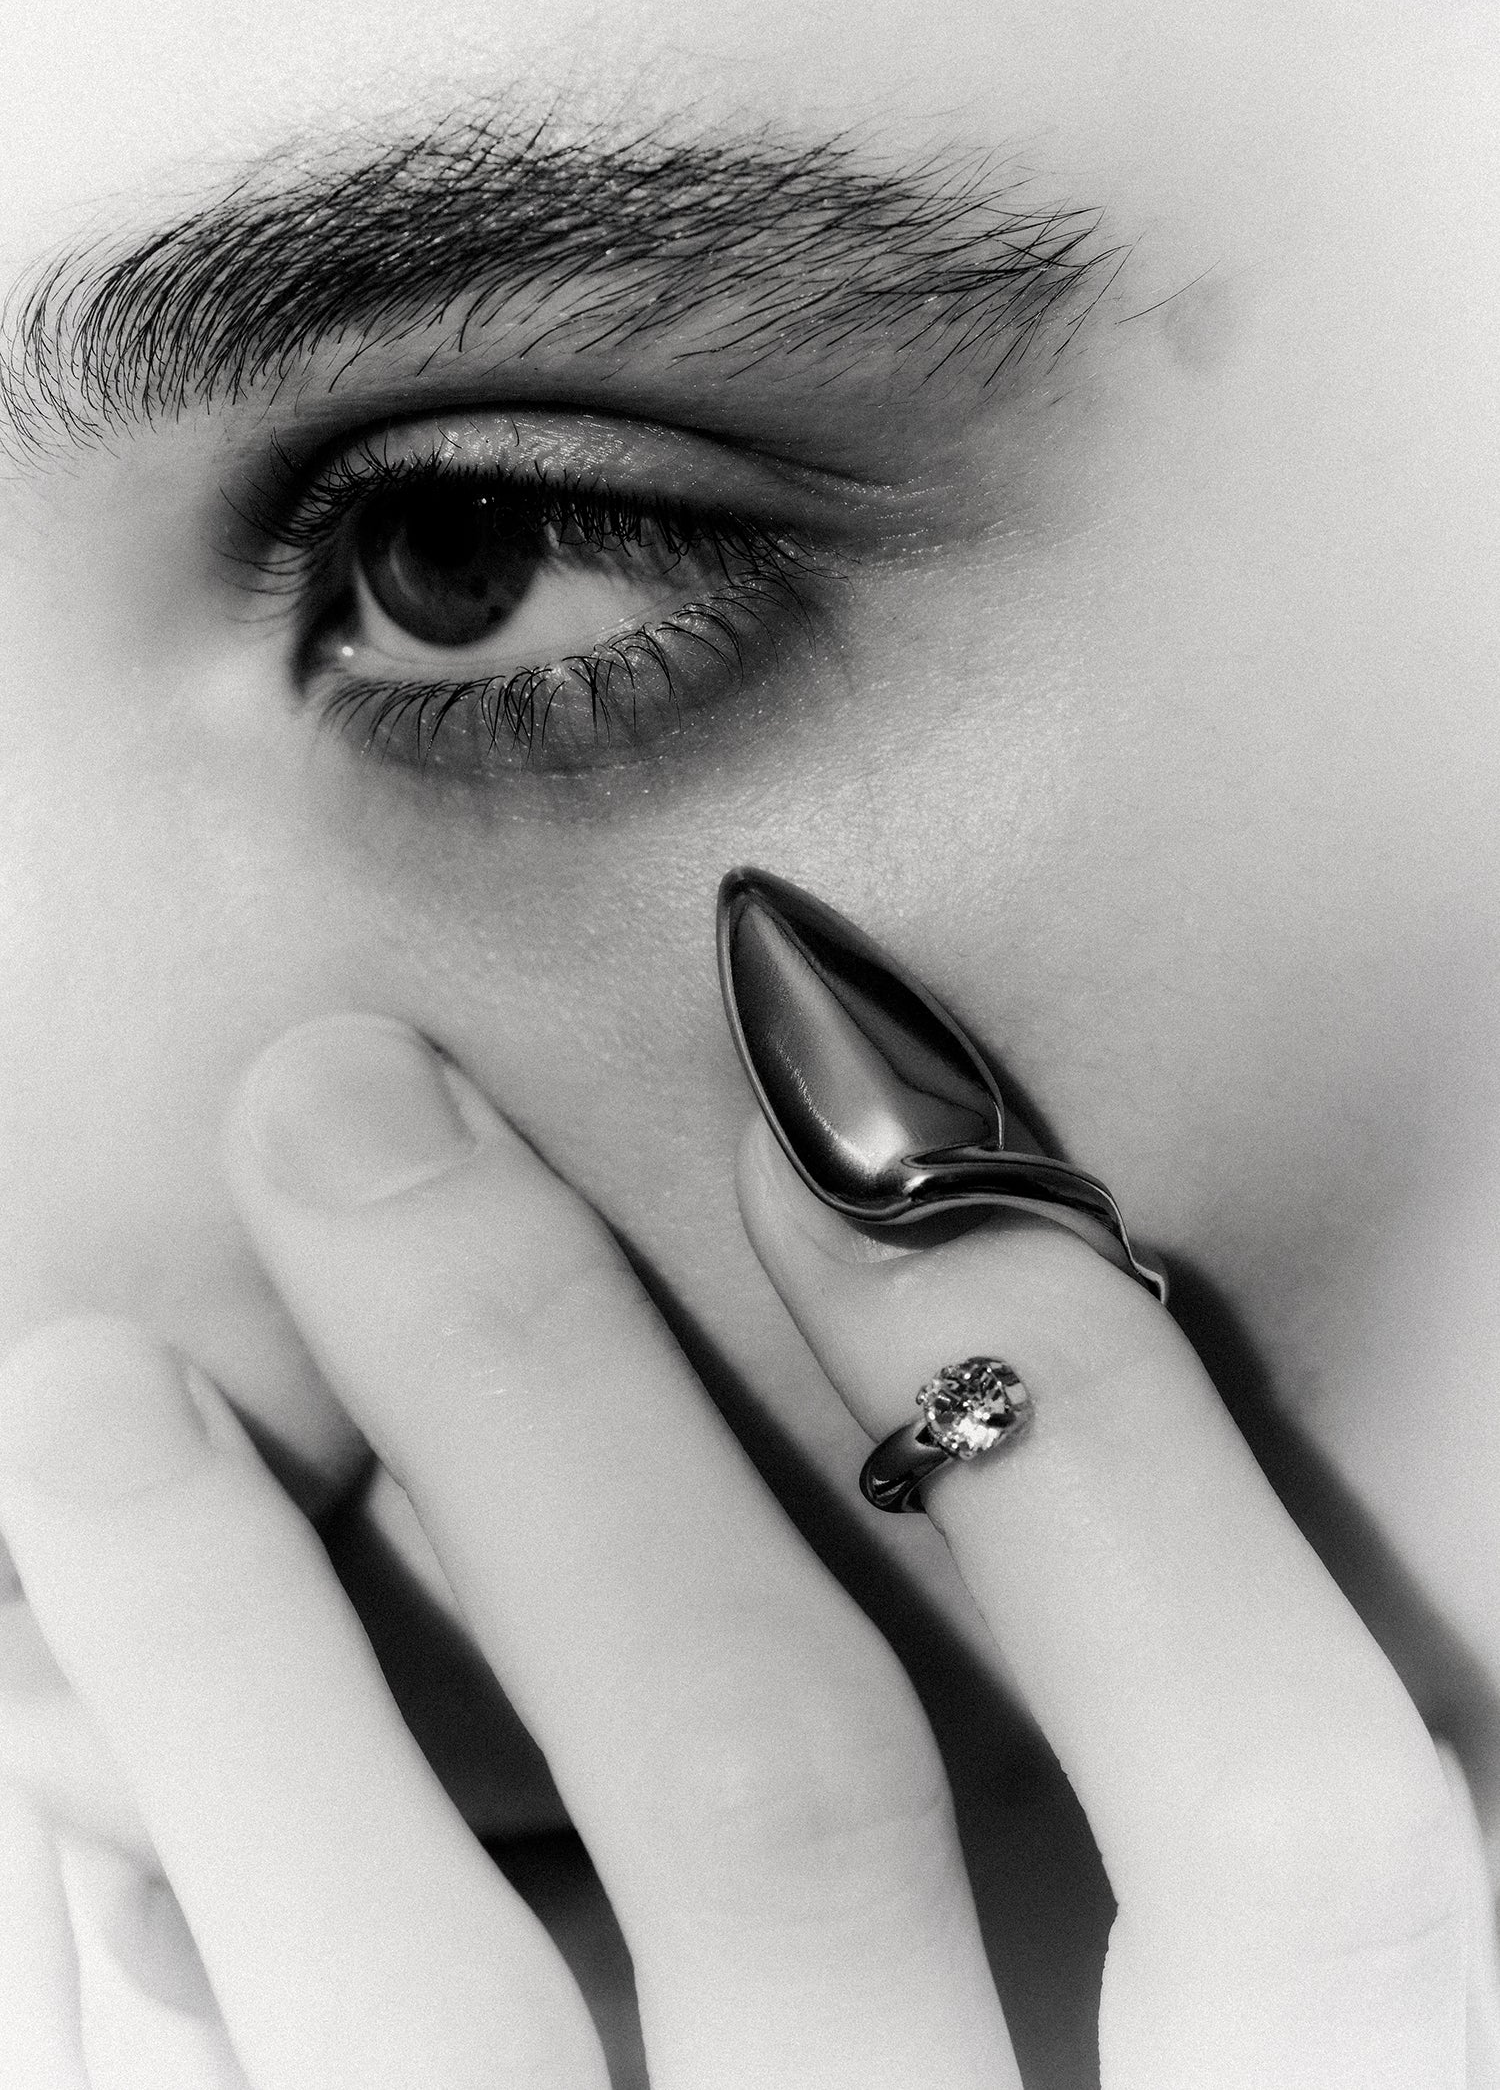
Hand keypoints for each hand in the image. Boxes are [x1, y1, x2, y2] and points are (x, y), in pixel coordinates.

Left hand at [0, 1013, 1488, 2087]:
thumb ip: (1211, 1882)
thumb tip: (990, 1399)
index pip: (1278, 1794)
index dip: (1083, 1415)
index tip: (841, 1109)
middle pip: (772, 1791)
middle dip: (542, 1393)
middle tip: (339, 1106)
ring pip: (404, 2022)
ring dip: (214, 1651)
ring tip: (74, 1372)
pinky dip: (102, 1944)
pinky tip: (27, 1740)